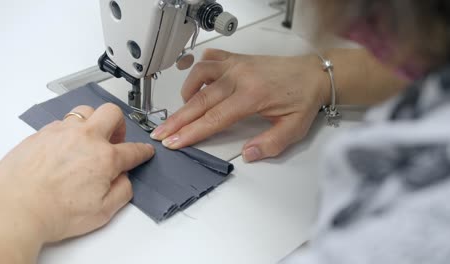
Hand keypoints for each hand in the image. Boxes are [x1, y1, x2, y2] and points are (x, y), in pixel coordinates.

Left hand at [0, 103, 154, 242]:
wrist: (15, 209)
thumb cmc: (54, 213)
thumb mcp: (102, 212)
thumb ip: (122, 192)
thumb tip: (124, 179)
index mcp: (105, 158)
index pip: (133, 149)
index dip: (143, 151)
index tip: (144, 152)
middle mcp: (85, 138)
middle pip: (112, 113)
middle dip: (120, 124)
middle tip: (115, 139)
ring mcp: (62, 133)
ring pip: (85, 112)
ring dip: (93, 122)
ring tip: (88, 139)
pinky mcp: (41, 134)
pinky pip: (61, 123)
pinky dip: (68, 132)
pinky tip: (63, 148)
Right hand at [151, 49, 329, 161]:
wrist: (313, 73)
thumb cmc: (303, 98)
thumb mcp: (294, 128)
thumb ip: (271, 143)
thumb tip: (248, 154)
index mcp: (252, 96)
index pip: (214, 118)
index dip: (191, 132)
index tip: (174, 141)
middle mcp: (240, 77)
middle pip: (200, 100)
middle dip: (177, 119)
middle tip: (161, 132)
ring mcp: (237, 65)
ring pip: (200, 74)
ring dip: (187, 92)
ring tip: (183, 109)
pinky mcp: (238, 59)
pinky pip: (211, 58)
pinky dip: (199, 69)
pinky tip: (197, 82)